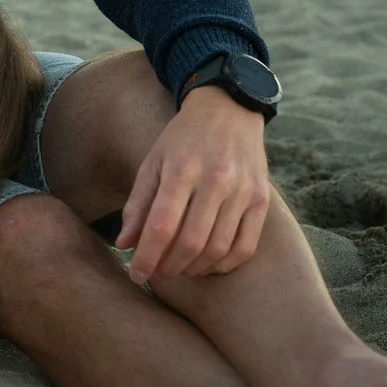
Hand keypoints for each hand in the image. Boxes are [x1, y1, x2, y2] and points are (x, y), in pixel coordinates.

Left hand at [116, 86, 270, 283]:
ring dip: (194, 268)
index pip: (162, 225)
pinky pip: (246, 246)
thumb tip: (125, 244)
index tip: (136, 274)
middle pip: (190, 242)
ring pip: (218, 249)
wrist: (228, 111)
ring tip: (178, 269)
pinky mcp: (261, 200)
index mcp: (182, 169)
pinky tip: (207, 265)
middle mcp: (216, 181)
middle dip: (169, 267)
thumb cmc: (182, 140)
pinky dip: (224, 264)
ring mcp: (242, 191)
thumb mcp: (152, 162)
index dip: (147, 256)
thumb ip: (138, 204)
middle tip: (156, 274)